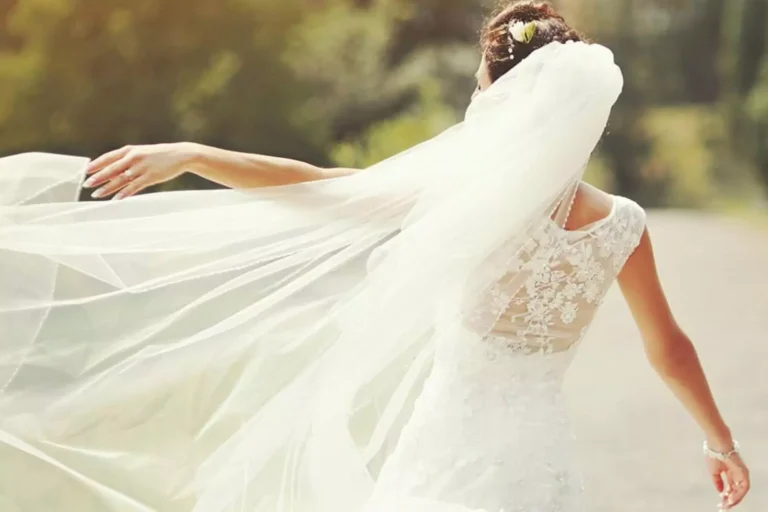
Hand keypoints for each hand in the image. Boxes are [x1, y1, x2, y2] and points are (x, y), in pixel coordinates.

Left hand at [83, 142, 199, 199]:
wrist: (180, 155)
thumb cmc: (160, 155)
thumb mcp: (143, 152)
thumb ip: (128, 159)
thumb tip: (114, 170)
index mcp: (130, 150)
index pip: (108, 157)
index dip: (96, 164)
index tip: (85, 171)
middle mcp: (134, 158)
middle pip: (111, 169)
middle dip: (97, 177)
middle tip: (86, 185)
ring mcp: (141, 168)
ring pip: (120, 179)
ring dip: (107, 188)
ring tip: (96, 194)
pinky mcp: (150, 177)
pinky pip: (134, 187)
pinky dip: (124, 193)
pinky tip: (116, 199)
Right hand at [707, 451, 749, 508]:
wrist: (717, 445)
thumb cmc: (713, 455)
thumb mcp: (713, 472)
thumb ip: (717, 482)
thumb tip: (720, 491)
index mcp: (729, 473)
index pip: (730, 488)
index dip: (726, 496)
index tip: (721, 503)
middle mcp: (736, 474)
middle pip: (736, 490)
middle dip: (730, 500)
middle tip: (724, 507)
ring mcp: (741, 474)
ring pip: (741, 490)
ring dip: (735, 499)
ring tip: (727, 505)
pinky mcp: (744, 473)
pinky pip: (744, 487)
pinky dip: (739, 494)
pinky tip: (731, 498)